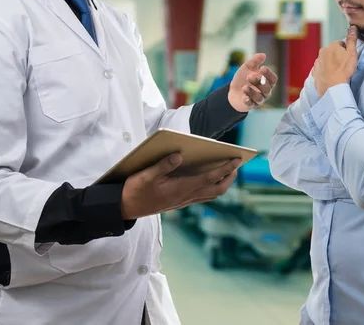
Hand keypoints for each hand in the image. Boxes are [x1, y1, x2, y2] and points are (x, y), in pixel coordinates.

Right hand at [121, 153, 240, 219]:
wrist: (126, 208)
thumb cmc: (135, 190)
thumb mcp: (146, 175)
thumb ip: (163, 165)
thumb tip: (179, 155)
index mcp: (181, 188)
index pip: (210, 178)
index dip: (225, 168)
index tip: (236, 160)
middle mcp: (186, 196)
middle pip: (217, 189)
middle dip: (229, 177)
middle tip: (236, 165)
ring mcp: (184, 201)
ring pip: (211, 194)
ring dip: (222, 183)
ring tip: (228, 171)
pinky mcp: (180, 202)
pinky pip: (202, 196)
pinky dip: (211, 187)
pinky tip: (210, 179)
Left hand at [228, 53, 277, 111]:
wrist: (233, 90)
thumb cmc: (244, 78)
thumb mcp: (247, 67)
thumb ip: (255, 61)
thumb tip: (263, 55)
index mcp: (267, 82)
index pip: (273, 79)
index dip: (269, 74)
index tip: (262, 68)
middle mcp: (266, 92)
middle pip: (266, 88)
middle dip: (258, 82)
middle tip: (249, 76)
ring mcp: (258, 100)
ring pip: (259, 98)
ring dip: (252, 92)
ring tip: (244, 87)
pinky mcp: (250, 105)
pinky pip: (251, 105)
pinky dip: (248, 101)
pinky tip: (244, 97)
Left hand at [311, 26, 358, 96]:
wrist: (332, 87)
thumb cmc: (344, 70)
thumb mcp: (352, 53)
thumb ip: (352, 40)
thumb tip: (353, 27)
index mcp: (332, 46)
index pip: (340, 44)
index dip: (345, 51)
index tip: (348, 58)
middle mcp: (322, 52)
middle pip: (332, 52)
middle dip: (336, 56)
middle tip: (343, 66)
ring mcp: (317, 62)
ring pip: (325, 60)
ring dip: (330, 64)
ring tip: (337, 72)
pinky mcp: (315, 72)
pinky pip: (320, 69)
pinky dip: (324, 71)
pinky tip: (330, 76)